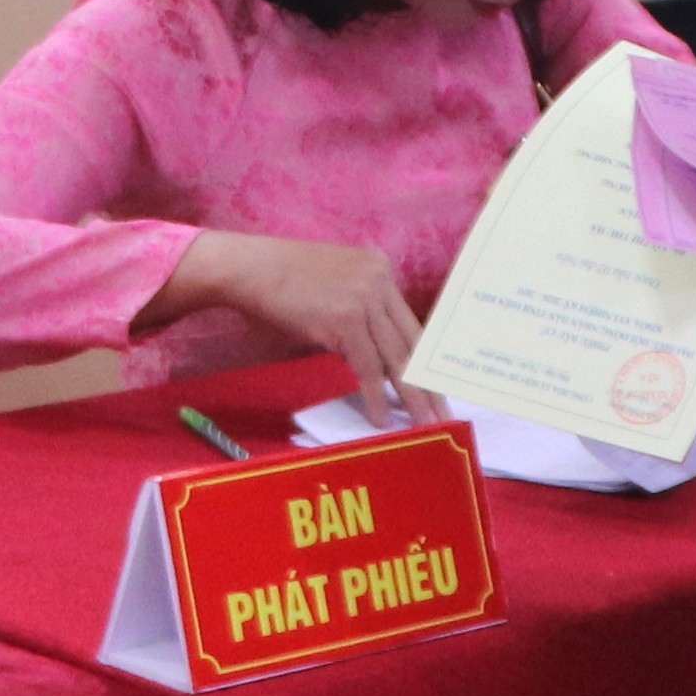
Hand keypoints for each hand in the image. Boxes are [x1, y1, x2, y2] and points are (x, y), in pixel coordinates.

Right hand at [158, 231, 430, 423]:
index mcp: (381, 269)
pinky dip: (375, 396)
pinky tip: (380, 418)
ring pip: (397, 359)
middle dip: (430, 385)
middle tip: (445, 417)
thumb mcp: (335, 288)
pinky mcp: (346, 319)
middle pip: (413, 343)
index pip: (411, 324)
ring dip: (411, 398)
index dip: (426, 361)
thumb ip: (362, 313)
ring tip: (425, 426)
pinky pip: (367, 367)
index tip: (439, 389)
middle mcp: (380, 280)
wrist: (250, 269)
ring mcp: (364, 298)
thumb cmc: (283, 282)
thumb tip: (380, 360)